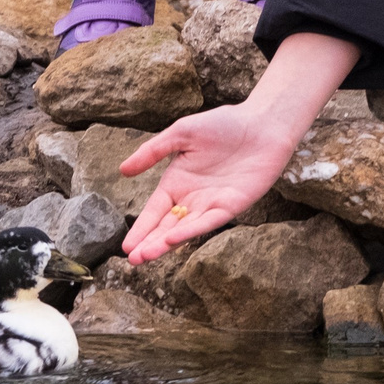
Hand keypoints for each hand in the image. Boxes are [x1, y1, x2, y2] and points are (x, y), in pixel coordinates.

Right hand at [118, 104, 293, 261]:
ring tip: (145, 256)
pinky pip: (208, 222)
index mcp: (177, 183)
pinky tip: (172, 239)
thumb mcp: (180, 134)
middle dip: (149, 243)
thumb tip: (123, 170)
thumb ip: (152, 152)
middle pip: (166, 226)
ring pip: (184, 229)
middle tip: (132, 260)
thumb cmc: (223, 124)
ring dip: (164, 244)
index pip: (154, 211)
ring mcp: (211, 205)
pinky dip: (191, 231)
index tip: (125, 246)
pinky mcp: (231, 206)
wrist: (261, 124)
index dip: (141, 228)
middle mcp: (192, 199)